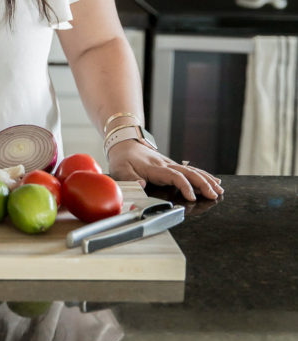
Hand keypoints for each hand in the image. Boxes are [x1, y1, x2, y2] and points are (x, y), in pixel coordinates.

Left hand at [106, 141, 222, 200]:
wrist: (125, 143)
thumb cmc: (123, 159)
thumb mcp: (120, 170)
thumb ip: (131, 179)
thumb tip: (141, 186)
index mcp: (154, 168)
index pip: (173, 176)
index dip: (184, 186)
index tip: (192, 197)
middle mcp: (165, 164)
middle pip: (188, 172)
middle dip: (203, 184)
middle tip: (214, 195)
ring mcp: (170, 163)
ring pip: (192, 170)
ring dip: (207, 180)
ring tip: (219, 190)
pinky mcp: (172, 165)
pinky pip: (191, 170)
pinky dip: (204, 175)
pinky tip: (214, 181)